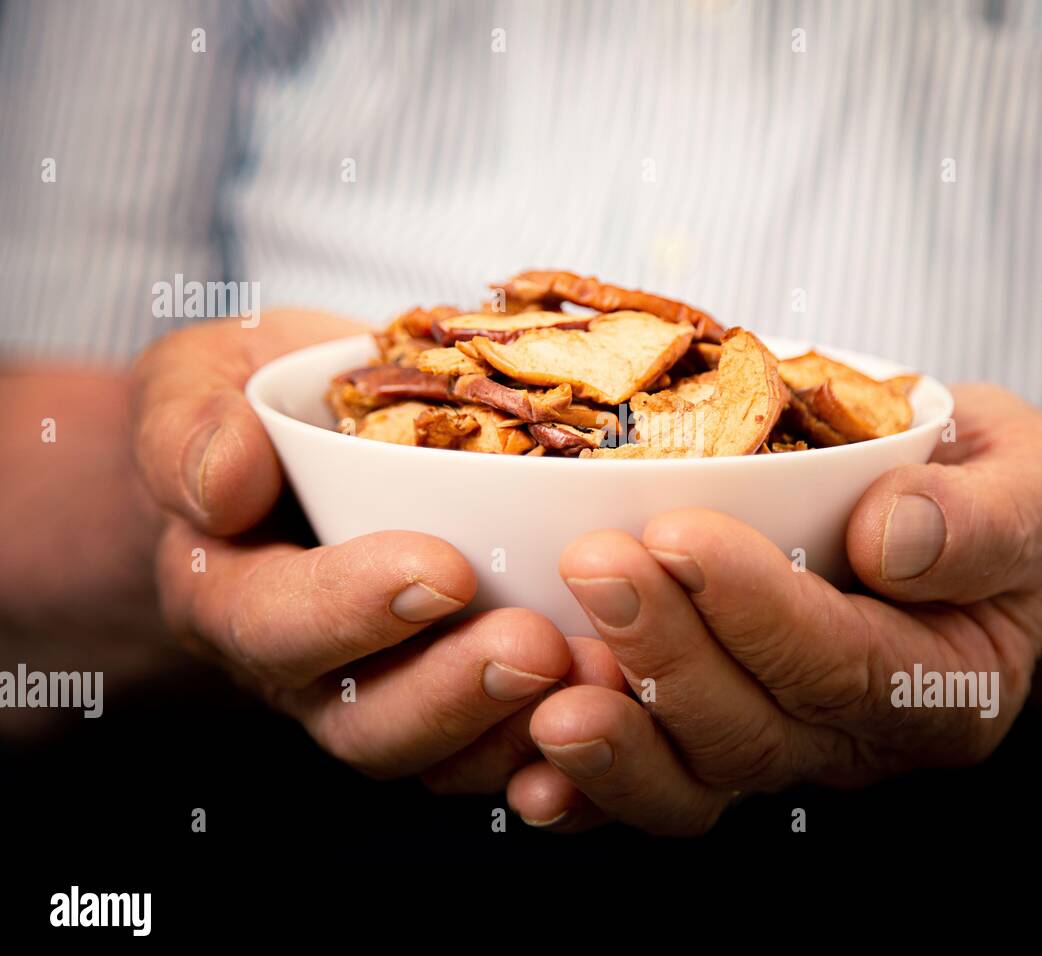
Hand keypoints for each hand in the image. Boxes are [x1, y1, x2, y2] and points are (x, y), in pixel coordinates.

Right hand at [129, 311, 610, 785]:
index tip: (442, 569)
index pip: (277, 624)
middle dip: (456, 691)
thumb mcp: (200, 379)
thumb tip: (225, 481)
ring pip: (444, 754)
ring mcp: (386, 692)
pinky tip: (627, 710)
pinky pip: (501, 752)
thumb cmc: (256, 403)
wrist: (307, 442)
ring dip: (523, 726)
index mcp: (232, 593)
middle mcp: (307, 669)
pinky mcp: (458, 697)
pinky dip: (561, 747)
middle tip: (536, 644)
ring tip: (605, 675)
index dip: (353, 609)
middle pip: (367, 723)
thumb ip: (193, 424)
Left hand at [511, 384, 1041, 833]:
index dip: (760, 610)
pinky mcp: (731, 742)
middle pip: (759, 731)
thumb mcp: (1033, 480)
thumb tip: (891, 537)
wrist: (971, 526)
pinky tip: (531, 770)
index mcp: (952, 684)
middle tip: (595, 567)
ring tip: (542, 687)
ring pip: (700, 780)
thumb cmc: (998, 492)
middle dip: (669, 655)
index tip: (680, 533)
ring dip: (619, 739)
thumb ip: (986, 517)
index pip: (848, 663)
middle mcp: (867, 739)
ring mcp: (793, 749)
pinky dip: (593, 793)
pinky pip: (661, 787)